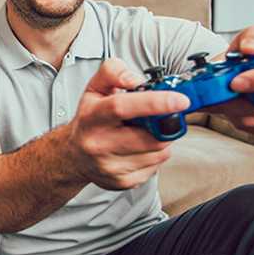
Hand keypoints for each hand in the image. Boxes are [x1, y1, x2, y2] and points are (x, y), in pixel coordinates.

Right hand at [68, 59, 186, 189]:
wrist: (73, 155)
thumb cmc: (89, 120)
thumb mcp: (94, 88)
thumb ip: (113, 72)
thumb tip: (136, 81)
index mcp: (92, 117)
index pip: (123, 107)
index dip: (155, 103)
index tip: (180, 100)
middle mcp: (99, 143)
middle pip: (150, 136)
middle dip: (163, 126)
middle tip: (156, 118)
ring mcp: (111, 166)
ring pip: (158, 152)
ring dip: (160, 140)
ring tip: (142, 133)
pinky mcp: (122, 182)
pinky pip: (156, 167)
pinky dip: (154, 155)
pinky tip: (138, 149)